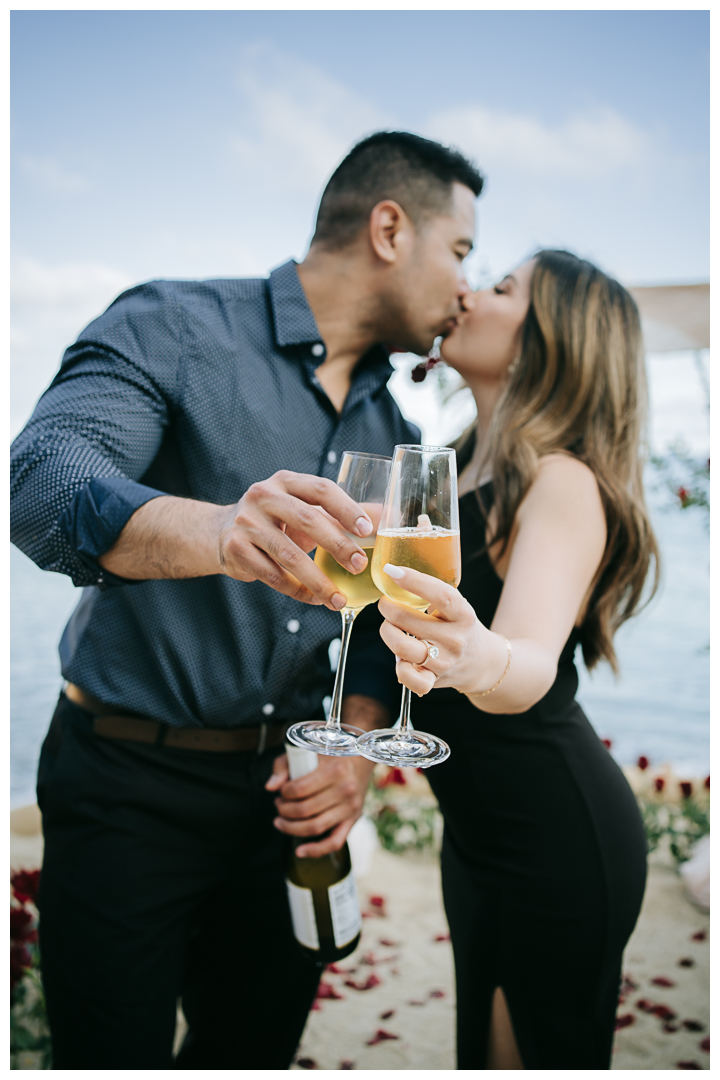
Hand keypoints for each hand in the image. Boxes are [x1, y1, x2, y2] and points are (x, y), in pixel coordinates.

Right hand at [217, 470, 373, 609]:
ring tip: (338, 598)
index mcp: (286, 481)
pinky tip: (314, 598)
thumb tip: (384, 519)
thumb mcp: (299, 509)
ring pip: (289, 555)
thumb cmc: (274, 521)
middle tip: (359, 566)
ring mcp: (247, 522)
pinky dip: (297, 590)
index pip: (321, 489)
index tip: (367, 529)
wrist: (220, 533)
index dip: (346, 508)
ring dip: (318, 580)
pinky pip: (273, 575)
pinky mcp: (236, 548)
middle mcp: (264, 496)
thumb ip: (335, 514)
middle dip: (337, 545)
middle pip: (308, 520)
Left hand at [266, 752, 374, 856]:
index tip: (280, 790)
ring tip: (280, 821)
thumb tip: (270, 787)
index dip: (283, 793)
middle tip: (278, 804)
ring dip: (292, 828)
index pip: (299, 789)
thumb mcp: (305, 750)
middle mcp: (345, 790)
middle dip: (284, 810)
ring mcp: (350, 807)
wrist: (361, 758)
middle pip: (305, 810)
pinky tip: (299, 851)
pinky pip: (335, 842)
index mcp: (334, 770)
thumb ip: (284, 765)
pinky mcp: (353, 820)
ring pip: (315, 827)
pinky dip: (316, 850)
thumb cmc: (329, 754)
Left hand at [377, 563, 504, 695]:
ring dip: (388, 632)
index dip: (414, 581)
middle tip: (387, 602)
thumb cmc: (459, 627)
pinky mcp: (434, 680)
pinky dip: (399, 668)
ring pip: (400, 647)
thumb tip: (395, 575)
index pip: (440, 595)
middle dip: (387, 607)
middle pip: (405, 619)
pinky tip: (401, 658)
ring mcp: (444, 662)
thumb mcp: (457, 606)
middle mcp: (455, 639)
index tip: (393, 571)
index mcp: (464, 615)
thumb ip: (433, 594)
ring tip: (391, 627)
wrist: (481, 662)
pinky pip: (409, 679)